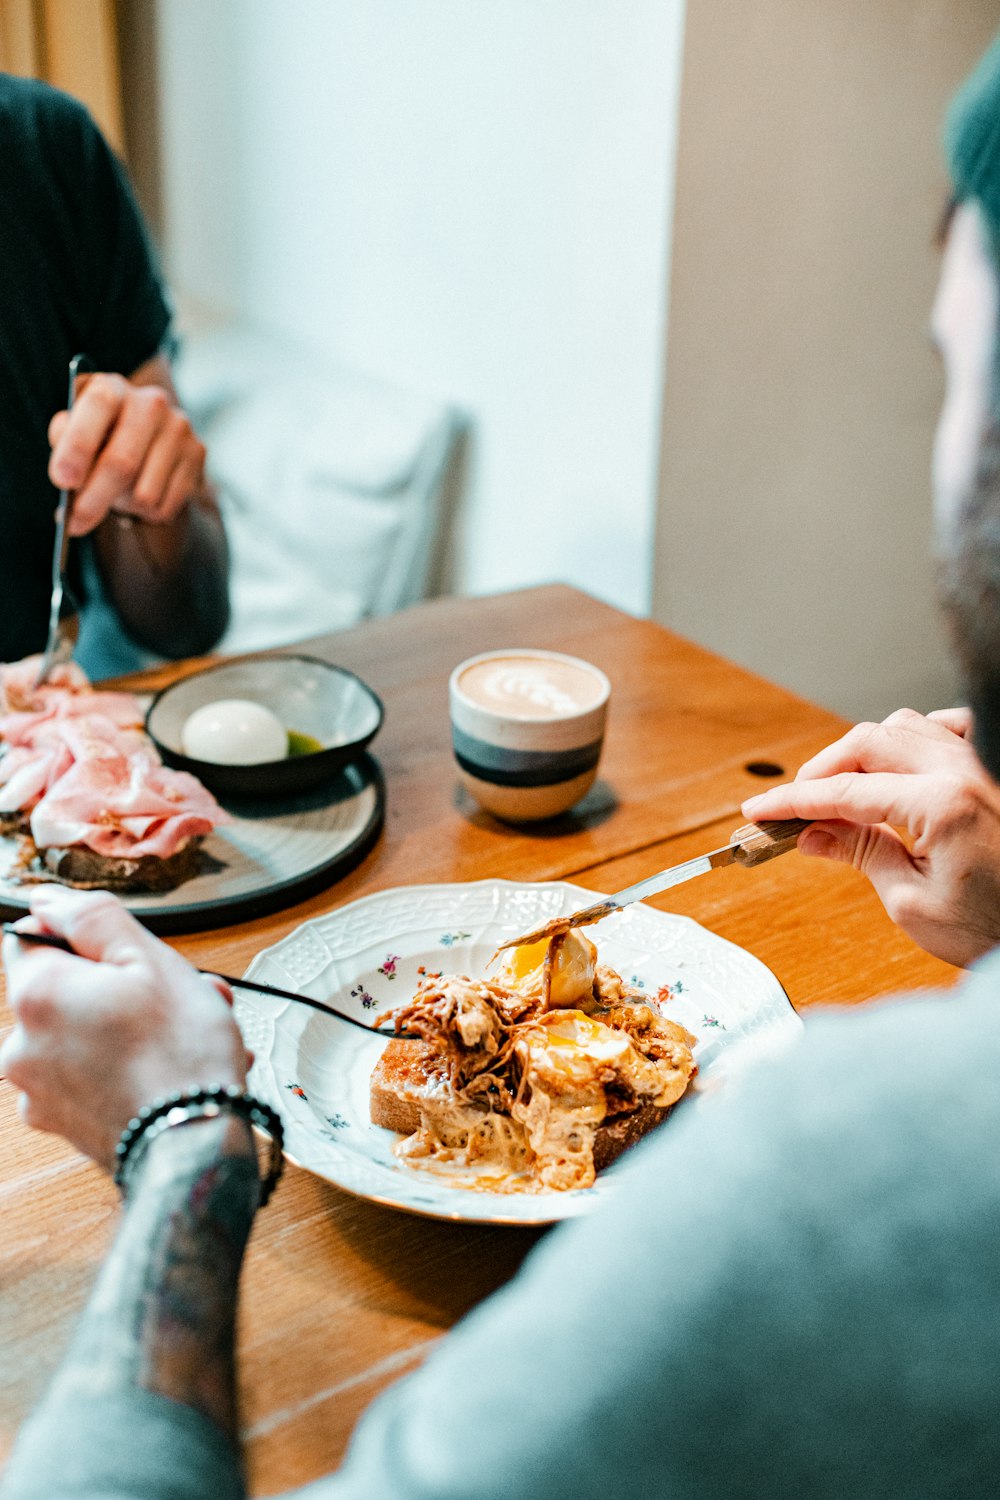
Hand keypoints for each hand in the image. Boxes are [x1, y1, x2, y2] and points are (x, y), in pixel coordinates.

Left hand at [1, 889, 246, 1170]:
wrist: (193, 1148)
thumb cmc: (180, 1054)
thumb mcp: (149, 959)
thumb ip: (91, 918)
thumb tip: (47, 900)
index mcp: (36, 995)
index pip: (34, 937)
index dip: (86, 938)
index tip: (127, 954)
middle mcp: (19, 1044)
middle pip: (66, 988)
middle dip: (123, 987)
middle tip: (182, 995)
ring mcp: (36, 1090)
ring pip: (84, 1032)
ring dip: (132, 1028)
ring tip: (190, 1037)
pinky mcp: (60, 1122)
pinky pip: (89, 1075)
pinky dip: (125, 1067)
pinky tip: (171, 1070)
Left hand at [48, 367, 205, 535]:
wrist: (144, 436)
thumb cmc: (98, 436)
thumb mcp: (72, 429)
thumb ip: (64, 441)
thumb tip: (68, 477)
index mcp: (112, 387)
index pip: (98, 407)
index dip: (78, 446)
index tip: (63, 481)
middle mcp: (150, 402)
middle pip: (123, 462)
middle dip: (94, 500)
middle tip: (76, 524)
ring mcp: (178, 428)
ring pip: (144, 494)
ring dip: (123, 506)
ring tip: (116, 494)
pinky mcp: (197, 453)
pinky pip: (166, 505)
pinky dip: (146, 512)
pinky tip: (139, 496)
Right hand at [741, 707, 999, 967]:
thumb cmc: (994, 929)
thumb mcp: (913, 903)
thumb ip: (861, 854)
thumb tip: (811, 834)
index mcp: (941, 804)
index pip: (844, 792)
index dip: (793, 802)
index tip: (760, 811)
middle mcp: (963, 770)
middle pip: (868, 742)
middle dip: (822, 770)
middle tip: (795, 806)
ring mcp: (982, 764)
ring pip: (904, 726)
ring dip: (864, 752)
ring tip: (843, 790)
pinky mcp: (993, 771)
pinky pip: (947, 728)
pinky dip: (914, 739)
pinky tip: (900, 766)